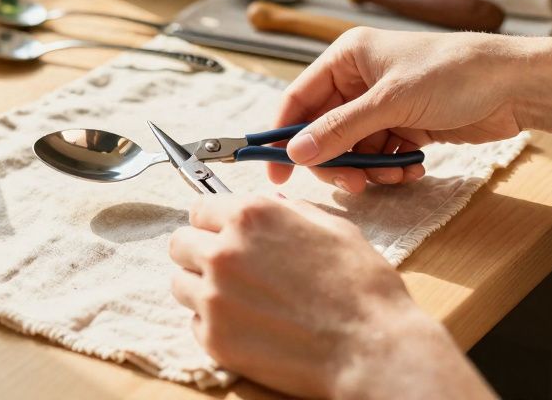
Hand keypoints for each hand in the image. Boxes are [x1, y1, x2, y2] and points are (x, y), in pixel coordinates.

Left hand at [170, 196, 491, 398]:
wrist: (371, 348)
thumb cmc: (360, 287)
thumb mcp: (331, 227)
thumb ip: (288, 210)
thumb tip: (269, 203)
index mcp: (250, 217)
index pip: (200, 208)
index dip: (213, 221)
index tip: (220, 232)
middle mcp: (223, 251)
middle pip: (180, 244)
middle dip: (200, 252)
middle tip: (227, 267)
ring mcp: (214, 297)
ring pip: (180, 283)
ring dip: (201, 287)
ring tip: (237, 299)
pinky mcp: (214, 338)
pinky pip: (195, 323)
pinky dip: (214, 323)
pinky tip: (247, 326)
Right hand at [276, 28, 528, 192]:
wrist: (517, 85)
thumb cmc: (455, 74)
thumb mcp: (391, 102)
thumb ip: (340, 130)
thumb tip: (295, 153)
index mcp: (346, 58)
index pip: (298, 99)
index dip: (283, 135)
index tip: (276, 173)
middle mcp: (359, 80)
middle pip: (323, 130)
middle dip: (336, 160)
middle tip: (353, 184)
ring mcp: (382, 104)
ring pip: (352, 148)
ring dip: (368, 169)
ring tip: (395, 174)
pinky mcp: (405, 125)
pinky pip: (380, 155)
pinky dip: (391, 168)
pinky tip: (412, 168)